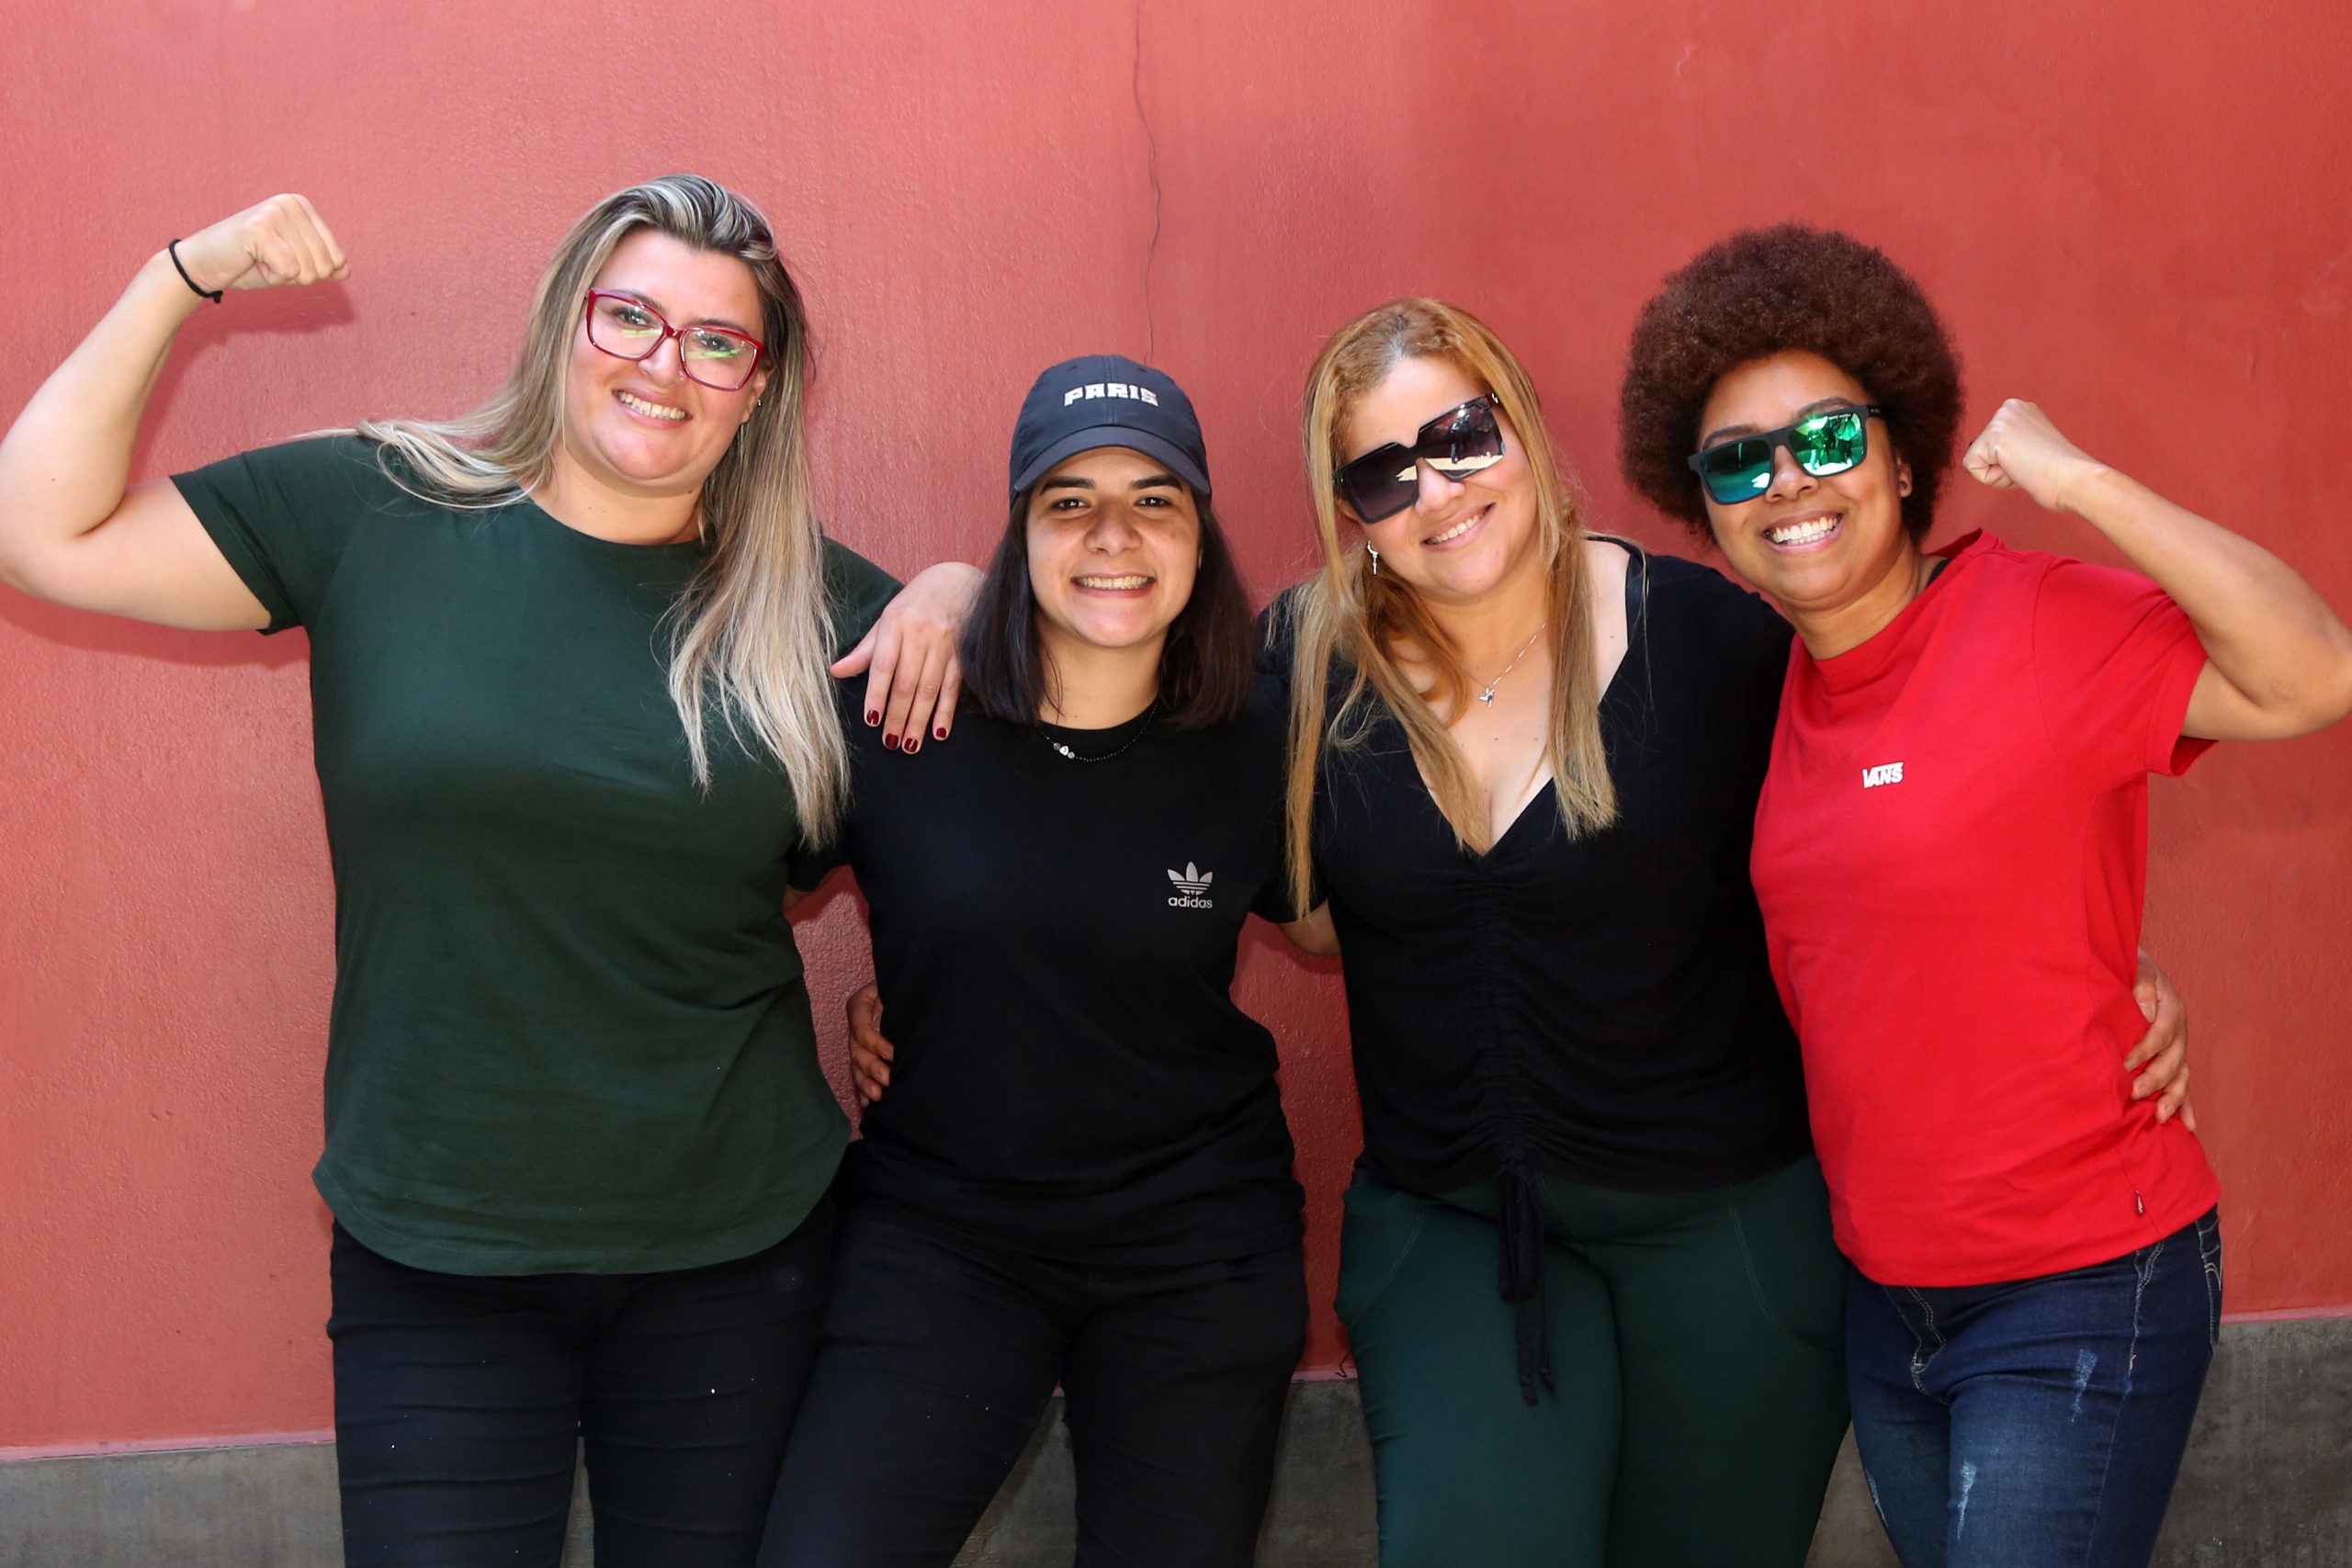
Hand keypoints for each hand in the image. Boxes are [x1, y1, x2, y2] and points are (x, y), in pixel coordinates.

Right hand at [170, 195, 348, 294]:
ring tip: (260, 259)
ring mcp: (275, 212)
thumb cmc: (249, 263)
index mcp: (303, 207)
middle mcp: (291, 203)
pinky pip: (289, 269)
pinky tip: (252, 260)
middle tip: (269, 261)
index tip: (282, 259)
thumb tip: (346, 270)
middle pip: (324, 265)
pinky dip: (272, 275)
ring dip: (283, 275)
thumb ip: (321, 265)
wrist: (204, 265)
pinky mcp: (259, 227)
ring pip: (307, 269)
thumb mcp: (294, 266)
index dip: (311, 272)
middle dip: (297, 275)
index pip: (336, 257)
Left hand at [831, 562, 980, 753]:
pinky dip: (946, 711)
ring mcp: (946, 643)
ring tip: (910, 745)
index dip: (877, 694)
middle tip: (890, 743)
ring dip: (919, 720)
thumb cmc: (917, 602)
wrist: (960, 579)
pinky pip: (954, 687)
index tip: (872, 720)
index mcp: (896, 622)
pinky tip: (939, 731)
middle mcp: (921, 633)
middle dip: (898, 716)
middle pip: (907, 683)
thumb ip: (867, 648)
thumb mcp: (888, 618)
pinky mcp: (966, 652)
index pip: (884, 665)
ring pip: (930, 689)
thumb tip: (836, 671)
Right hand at [846, 982, 895, 1107]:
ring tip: (877, 1096)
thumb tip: (891, 1023)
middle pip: (857, 1050)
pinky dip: (863, 1089)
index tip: (894, 1054)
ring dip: (865, 1083)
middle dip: (872, 1067)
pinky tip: (867, 1103)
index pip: (862, 1029)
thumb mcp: (897, 989)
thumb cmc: (906, 987)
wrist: (913, 989)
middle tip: (887, 1079)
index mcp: (859, 1005)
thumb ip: (890, 1004)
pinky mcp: (865, 1055)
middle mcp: (856, 1025)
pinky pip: (859, 1074)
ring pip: (857, 1065)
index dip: (876, 1044)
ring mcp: (858, 1042)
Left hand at [1962, 400, 2107, 515]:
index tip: (2035, 460)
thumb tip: (2000, 454)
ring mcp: (2002, 419)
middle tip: (2031, 465)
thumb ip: (2015, 447)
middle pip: (1982, 452)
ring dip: (2000, 474)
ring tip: (2027, 467)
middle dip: (2002, 467)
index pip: (1991, 446)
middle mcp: (2010, 407)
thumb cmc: (2061, 473)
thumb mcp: (2033, 450)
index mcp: (2021, 409)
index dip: (2011, 463)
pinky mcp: (1994, 436)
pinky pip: (1972, 468)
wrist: (2075, 478)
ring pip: (1976, 460)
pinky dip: (1993, 479)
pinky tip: (2019, 470)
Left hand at [2124, 947, 2195, 1131]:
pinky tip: (2189, 1126)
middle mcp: (2179, 1030)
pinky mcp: (2174, 1057)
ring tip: (2161, 1117)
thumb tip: (2146, 1013)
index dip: (2143, 1051)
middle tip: (2133, 1094)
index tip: (2124, 1065)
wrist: (2136, 966)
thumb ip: (2143, 987)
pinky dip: (2186, 1104)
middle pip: (2172, 1060)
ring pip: (2181, 1075)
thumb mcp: (2138, 968)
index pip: (2159, 1033)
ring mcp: (2178, 1046)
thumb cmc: (2131, 967)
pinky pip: (2183, 1082)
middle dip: (2155, 1079)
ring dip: (2173, 1098)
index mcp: (2171, 1008)